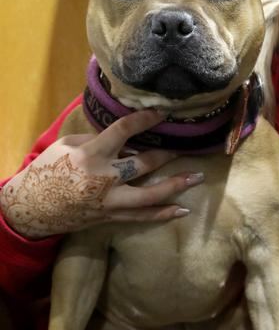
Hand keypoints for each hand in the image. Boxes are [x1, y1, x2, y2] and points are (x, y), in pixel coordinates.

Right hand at [0, 110, 203, 239]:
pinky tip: (181, 210)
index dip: (146, 119)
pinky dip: (162, 214)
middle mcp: (104, 178)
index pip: (124, 131)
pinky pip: (141, 217)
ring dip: (176, 185)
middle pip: (144, 164)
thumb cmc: (47, 170)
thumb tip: (126, 137)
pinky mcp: (110, 216)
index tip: (164, 112)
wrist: (30, 208)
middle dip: (168, 154)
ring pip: (149, 195)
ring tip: (197, 177)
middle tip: (187, 145)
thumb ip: (97, 140)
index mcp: (91, 155)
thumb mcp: (67, 145)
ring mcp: (109, 201)